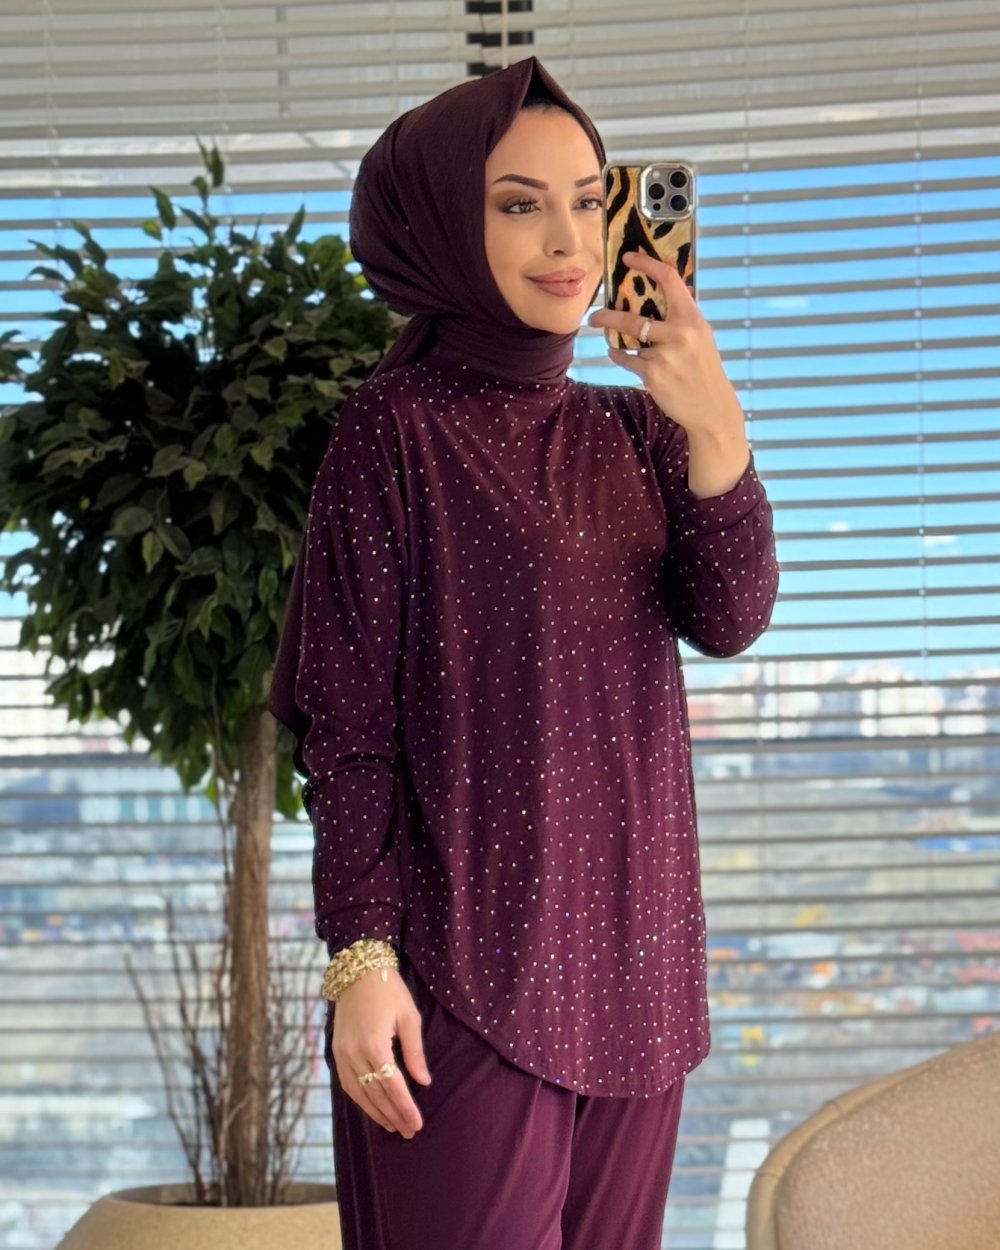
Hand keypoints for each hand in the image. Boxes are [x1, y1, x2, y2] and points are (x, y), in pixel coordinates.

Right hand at [331, 966, 431, 1137]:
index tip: (416, 1124)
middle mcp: (355, 1053)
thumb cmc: (389, 991)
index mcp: (375, 1044)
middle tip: (409, 1131)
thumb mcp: (409, 1017)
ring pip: (359, 1093)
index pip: (392, 1086)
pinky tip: (371, 1108)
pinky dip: (359, 1099)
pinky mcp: (336, 1051)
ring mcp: (342, 1053)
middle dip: (393, 1115)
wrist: (358, 971)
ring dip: (376, 1112)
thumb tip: (423, 1082)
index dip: (405, 1107)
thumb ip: (415, 1052)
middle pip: (376, 1094)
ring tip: (392, 1126)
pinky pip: (346, 1083)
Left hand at [587, 248, 745, 441]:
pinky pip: (627, 359)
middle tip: (594, 314)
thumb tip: (650, 297)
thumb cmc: (702, 367)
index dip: (647, 264)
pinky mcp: (653, 375)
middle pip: (632, 318)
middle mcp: (679, 333)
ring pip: (628, 340)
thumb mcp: (699, 336)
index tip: (628, 258)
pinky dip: (619, 356)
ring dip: (611, 336)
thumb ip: (679, 318)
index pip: (669, 279)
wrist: (711, 406)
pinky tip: (617, 354)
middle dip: (607, 315)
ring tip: (603, 332)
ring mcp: (665, 355)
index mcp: (692, 318)